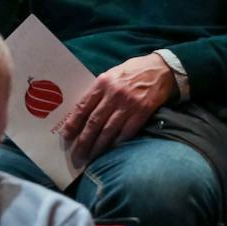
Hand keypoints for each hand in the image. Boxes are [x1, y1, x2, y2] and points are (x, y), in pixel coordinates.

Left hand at [62, 54, 176, 163]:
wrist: (160, 69)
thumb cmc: (132, 72)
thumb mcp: (110, 75)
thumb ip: (98, 92)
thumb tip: (82, 112)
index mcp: (102, 83)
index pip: (83, 107)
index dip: (73, 123)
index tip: (66, 136)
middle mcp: (114, 94)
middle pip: (94, 121)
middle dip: (84, 140)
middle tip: (77, 154)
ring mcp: (129, 103)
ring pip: (109, 129)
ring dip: (99, 145)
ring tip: (91, 156)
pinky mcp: (143, 111)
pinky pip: (127, 131)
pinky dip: (118, 142)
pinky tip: (111, 150)